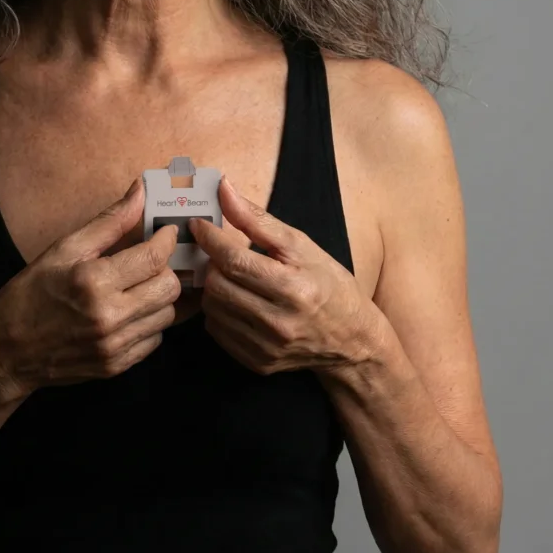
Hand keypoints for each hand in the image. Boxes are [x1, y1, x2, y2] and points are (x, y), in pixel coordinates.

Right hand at [0, 178, 183, 399]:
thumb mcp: (62, 250)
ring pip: (167, 315)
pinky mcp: (117, 366)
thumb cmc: (29, 295)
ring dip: (159, 297)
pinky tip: (129, 312)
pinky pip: (154, 340)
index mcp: (94, 281)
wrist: (5, 352)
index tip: (165, 233)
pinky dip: (149, 323)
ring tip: (138, 286)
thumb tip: (140, 191)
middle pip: (169, 288)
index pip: (154, 257)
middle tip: (150, 262)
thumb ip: (108, 222)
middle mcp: (109, 316)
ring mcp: (115, 346)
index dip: (166, 240)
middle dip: (166, 269)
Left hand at [188, 176, 378, 375]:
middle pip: (217, 285)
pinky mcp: (258, 363)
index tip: (199, 225)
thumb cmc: (329, 285)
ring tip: (231, 277)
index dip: (210, 239)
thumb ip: (258, 220)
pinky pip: (217, 332)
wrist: (353, 340)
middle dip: (212, 264)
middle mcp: (278, 322)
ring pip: (212, 309)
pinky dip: (219, 312)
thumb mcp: (302, 246)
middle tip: (221, 254)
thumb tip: (224, 189)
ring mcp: (267, 347)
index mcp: (293, 287)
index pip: (234, 260)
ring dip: (213, 287)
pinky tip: (236, 301)